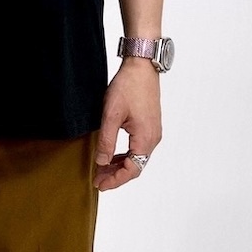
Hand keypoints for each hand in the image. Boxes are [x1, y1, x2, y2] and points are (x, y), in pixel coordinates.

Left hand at [94, 60, 161, 190]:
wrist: (141, 66)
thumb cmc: (128, 86)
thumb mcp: (111, 114)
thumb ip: (106, 141)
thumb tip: (101, 162)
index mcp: (145, 138)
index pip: (132, 170)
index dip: (115, 180)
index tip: (99, 184)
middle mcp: (153, 138)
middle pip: (136, 166)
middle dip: (116, 174)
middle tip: (97, 179)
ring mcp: (153, 132)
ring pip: (137, 157)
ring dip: (120, 165)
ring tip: (102, 168)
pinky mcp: (150, 125)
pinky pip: (138, 147)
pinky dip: (126, 154)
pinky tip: (113, 154)